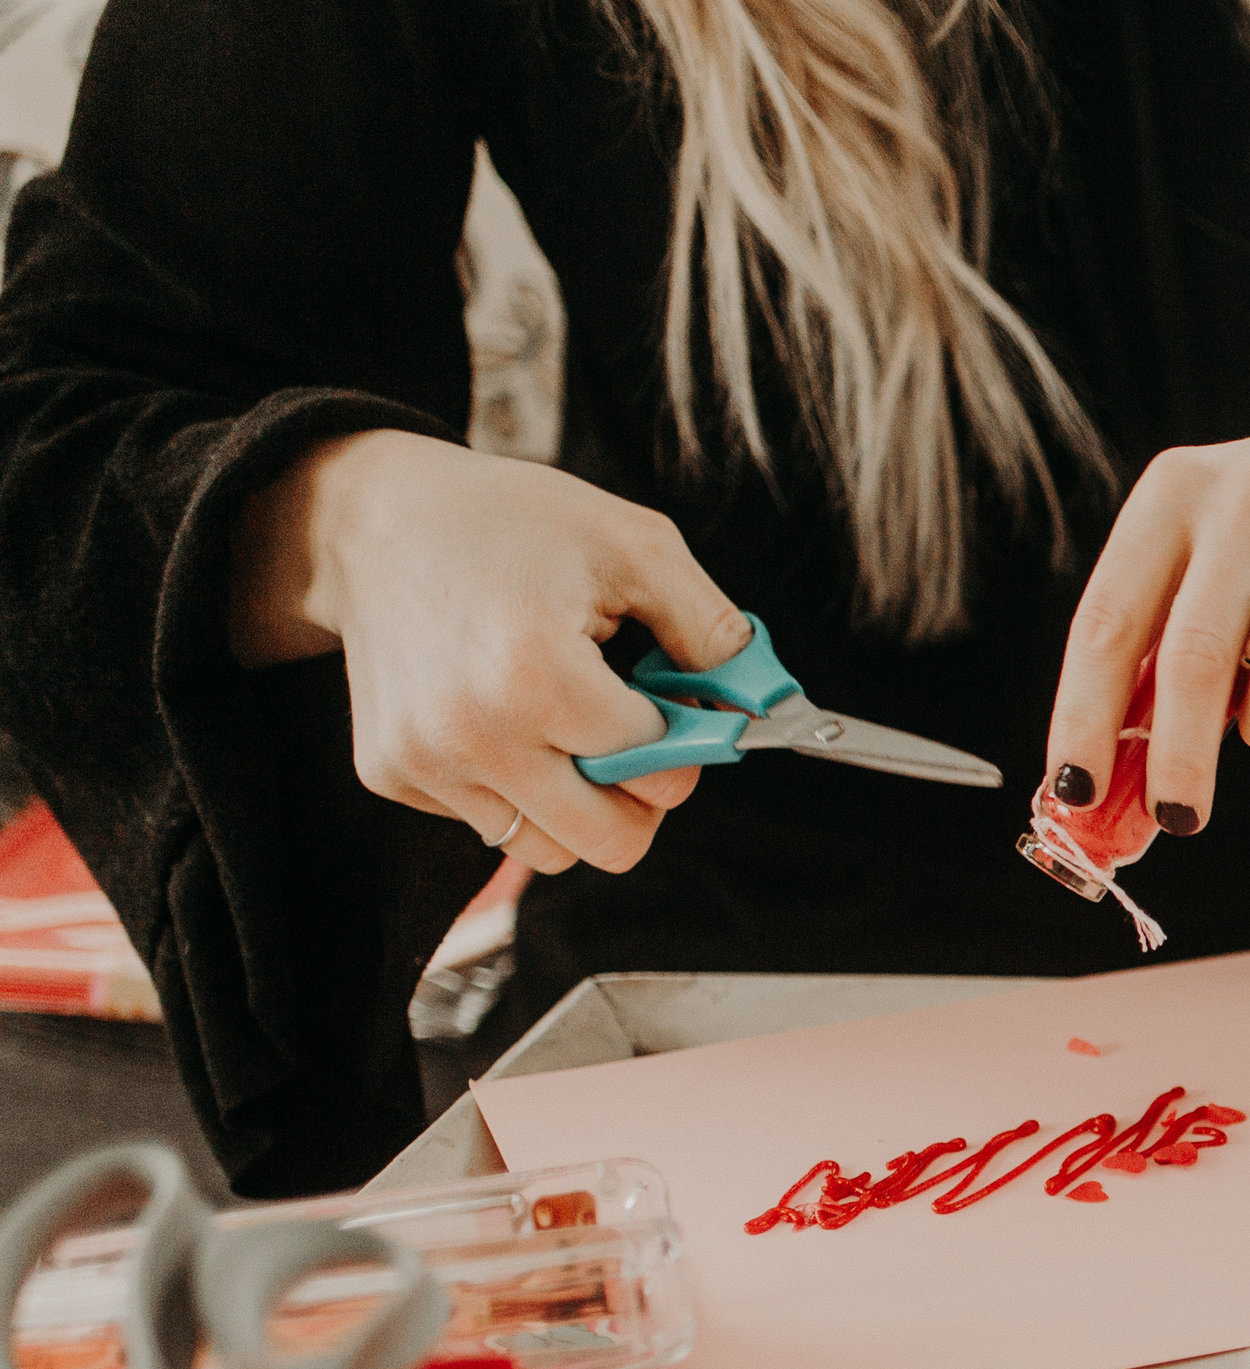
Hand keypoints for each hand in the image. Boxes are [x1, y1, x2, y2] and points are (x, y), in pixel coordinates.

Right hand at [231, 429, 747, 874]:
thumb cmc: (507, 522)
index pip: (658, 772)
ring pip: (547, 850)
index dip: (684, 741)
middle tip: (632, 734)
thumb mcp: (632, 544)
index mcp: (536, 675)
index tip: (672, 706)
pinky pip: (487, 820)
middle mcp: (472, 733)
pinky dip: (512, 785)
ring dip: (576, 803)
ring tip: (563, 722)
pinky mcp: (389, 773)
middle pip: (611, 843)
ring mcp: (423, 762)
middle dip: (640, 795)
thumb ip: (711, 627)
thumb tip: (760, 701)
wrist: (370, 519)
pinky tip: (500, 713)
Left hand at [1046, 381, 1249, 837]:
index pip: (1108, 621)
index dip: (1085, 714)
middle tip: (1177, 815)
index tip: (1076, 789)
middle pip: (1195, 656)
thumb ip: (1155, 648)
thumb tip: (1107, 780)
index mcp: (1171, 494)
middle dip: (1179, 757)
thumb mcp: (1200, 552)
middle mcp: (1244, 500)